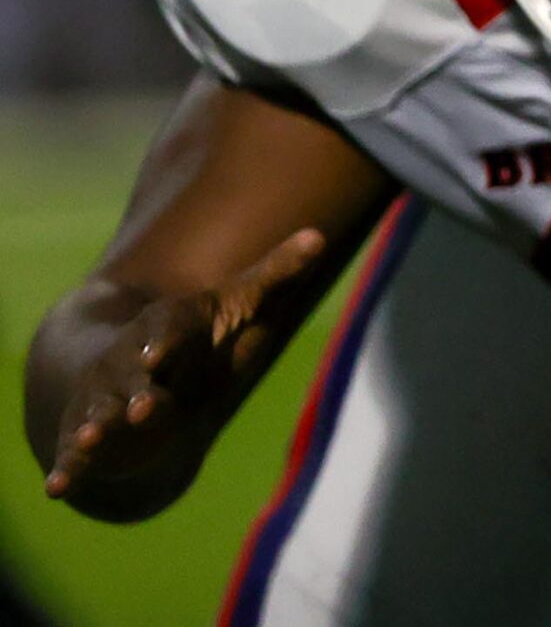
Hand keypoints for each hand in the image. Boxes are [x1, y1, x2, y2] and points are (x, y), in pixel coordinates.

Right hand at [45, 229, 325, 516]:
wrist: (139, 370)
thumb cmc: (203, 337)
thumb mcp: (239, 305)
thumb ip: (276, 274)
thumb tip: (318, 238)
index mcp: (166, 331)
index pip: (165, 331)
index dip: (164, 343)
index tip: (160, 356)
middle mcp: (128, 363)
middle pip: (129, 375)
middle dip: (135, 391)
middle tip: (144, 408)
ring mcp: (105, 398)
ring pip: (96, 411)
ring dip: (94, 425)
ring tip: (92, 438)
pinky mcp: (88, 434)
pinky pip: (74, 452)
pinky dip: (66, 468)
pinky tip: (57, 488)